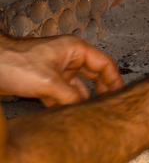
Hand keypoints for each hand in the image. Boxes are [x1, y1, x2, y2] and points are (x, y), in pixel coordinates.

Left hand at [0, 34, 123, 106]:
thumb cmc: (15, 62)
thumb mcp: (48, 82)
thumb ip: (70, 96)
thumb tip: (84, 107)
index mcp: (75, 50)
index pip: (104, 64)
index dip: (114, 79)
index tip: (119, 94)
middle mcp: (69, 58)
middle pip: (94, 75)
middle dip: (100, 90)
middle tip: (108, 105)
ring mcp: (57, 70)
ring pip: (78, 87)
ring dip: (80, 99)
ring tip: (87, 111)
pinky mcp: (46, 81)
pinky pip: (63, 94)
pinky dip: (66, 103)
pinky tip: (68, 113)